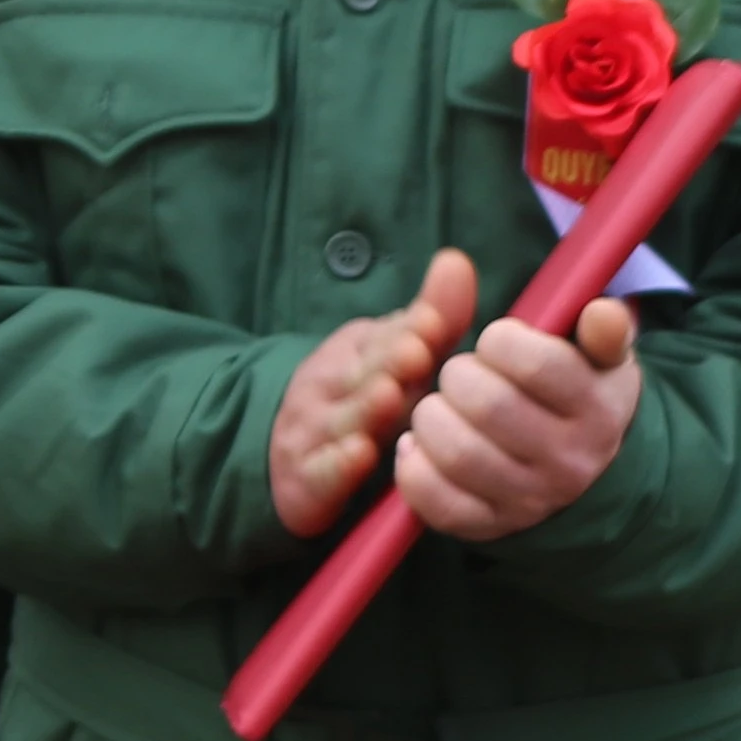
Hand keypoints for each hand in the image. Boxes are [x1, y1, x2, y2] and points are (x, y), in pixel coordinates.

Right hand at [269, 249, 475, 536]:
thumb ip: (431, 314)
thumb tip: (458, 259)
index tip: (432, 326)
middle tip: (416, 356)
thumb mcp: (391, 351)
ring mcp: (314, 431)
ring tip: (389, 399)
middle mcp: (331, 385)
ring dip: (364, 410)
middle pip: (361, 375)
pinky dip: (336, 466)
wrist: (281, 448)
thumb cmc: (360, 396)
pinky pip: (319, 471)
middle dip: (388, 364)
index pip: (382, 338)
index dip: (408, 332)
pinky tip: (357, 458)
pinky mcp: (304, 480)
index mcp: (356, 350)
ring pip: (341, 421)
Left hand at [399, 296, 642, 539]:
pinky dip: (414, 467)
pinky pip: (437, 503)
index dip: (500, 340)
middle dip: (458, 374)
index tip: (497, 342)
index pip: (537, 365)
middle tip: (461, 374)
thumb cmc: (580, 392)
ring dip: (430, 417)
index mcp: (598, 410)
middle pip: (488, 405)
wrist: (588, 472)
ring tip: (440, 406)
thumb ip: (604, 329)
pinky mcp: (491, 526)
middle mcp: (570, 461)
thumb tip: (602, 313)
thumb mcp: (603, 357)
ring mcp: (530, 500)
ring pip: (457, 453)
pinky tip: (419, 444)